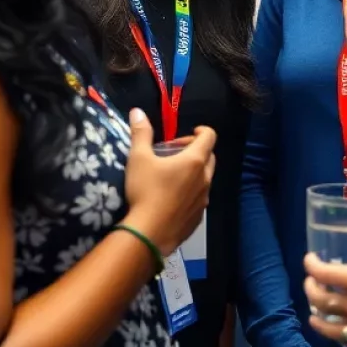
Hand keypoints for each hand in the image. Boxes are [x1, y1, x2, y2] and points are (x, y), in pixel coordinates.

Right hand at [123, 108, 215, 256]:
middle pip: (209, 156)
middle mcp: (205, 179)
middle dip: (196, 150)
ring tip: (172, 176)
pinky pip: (199, 199)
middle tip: (174, 154)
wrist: (148, 235)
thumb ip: (140, 133)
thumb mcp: (138, 158)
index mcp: (195, 161)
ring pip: (205, 179)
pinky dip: (190, 193)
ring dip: (194, 173)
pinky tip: (171, 200)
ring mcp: (203, 201)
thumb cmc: (145, 191)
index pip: (210, 136)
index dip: (200, 131)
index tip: (187, 134)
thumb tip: (137, 111)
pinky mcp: (198, 219)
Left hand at [303, 218, 346, 346]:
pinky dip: (340, 338)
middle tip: (311, 281)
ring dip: (317, 317)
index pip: (326, 274)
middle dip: (311, 289)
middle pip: (322, 302)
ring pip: (331, 328)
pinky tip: (339, 332)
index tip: (310, 259)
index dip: (312, 265)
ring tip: (314, 311)